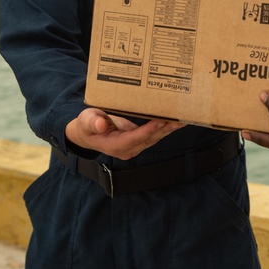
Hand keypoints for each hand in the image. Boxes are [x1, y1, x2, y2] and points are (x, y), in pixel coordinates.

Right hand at [65, 108, 183, 159]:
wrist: (87, 134)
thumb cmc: (86, 125)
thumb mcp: (86, 121)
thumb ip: (93, 122)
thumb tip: (101, 126)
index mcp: (113, 145)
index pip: (133, 139)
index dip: (147, 131)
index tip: (159, 122)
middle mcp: (127, 149)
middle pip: (148, 140)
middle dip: (164, 130)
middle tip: (178, 120)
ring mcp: (134, 146)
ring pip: (154, 138)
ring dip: (168, 130)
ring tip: (182, 119)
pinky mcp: (139, 141)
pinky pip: (154, 135)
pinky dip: (165, 128)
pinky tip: (176, 121)